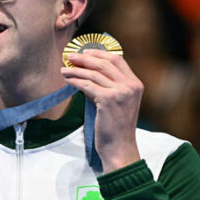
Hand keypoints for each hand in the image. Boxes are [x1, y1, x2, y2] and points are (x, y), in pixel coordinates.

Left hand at [61, 49, 142, 172]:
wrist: (119, 147)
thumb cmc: (116, 127)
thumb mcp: (118, 103)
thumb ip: (109, 86)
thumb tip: (87, 72)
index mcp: (135, 84)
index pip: (118, 60)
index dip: (100, 53)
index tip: (85, 52)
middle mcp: (131, 86)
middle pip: (105, 63)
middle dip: (85, 58)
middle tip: (70, 56)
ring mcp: (121, 92)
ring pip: (94, 73)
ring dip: (76, 69)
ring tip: (64, 69)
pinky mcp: (108, 100)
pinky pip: (87, 85)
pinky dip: (75, 80)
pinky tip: (67, 80)